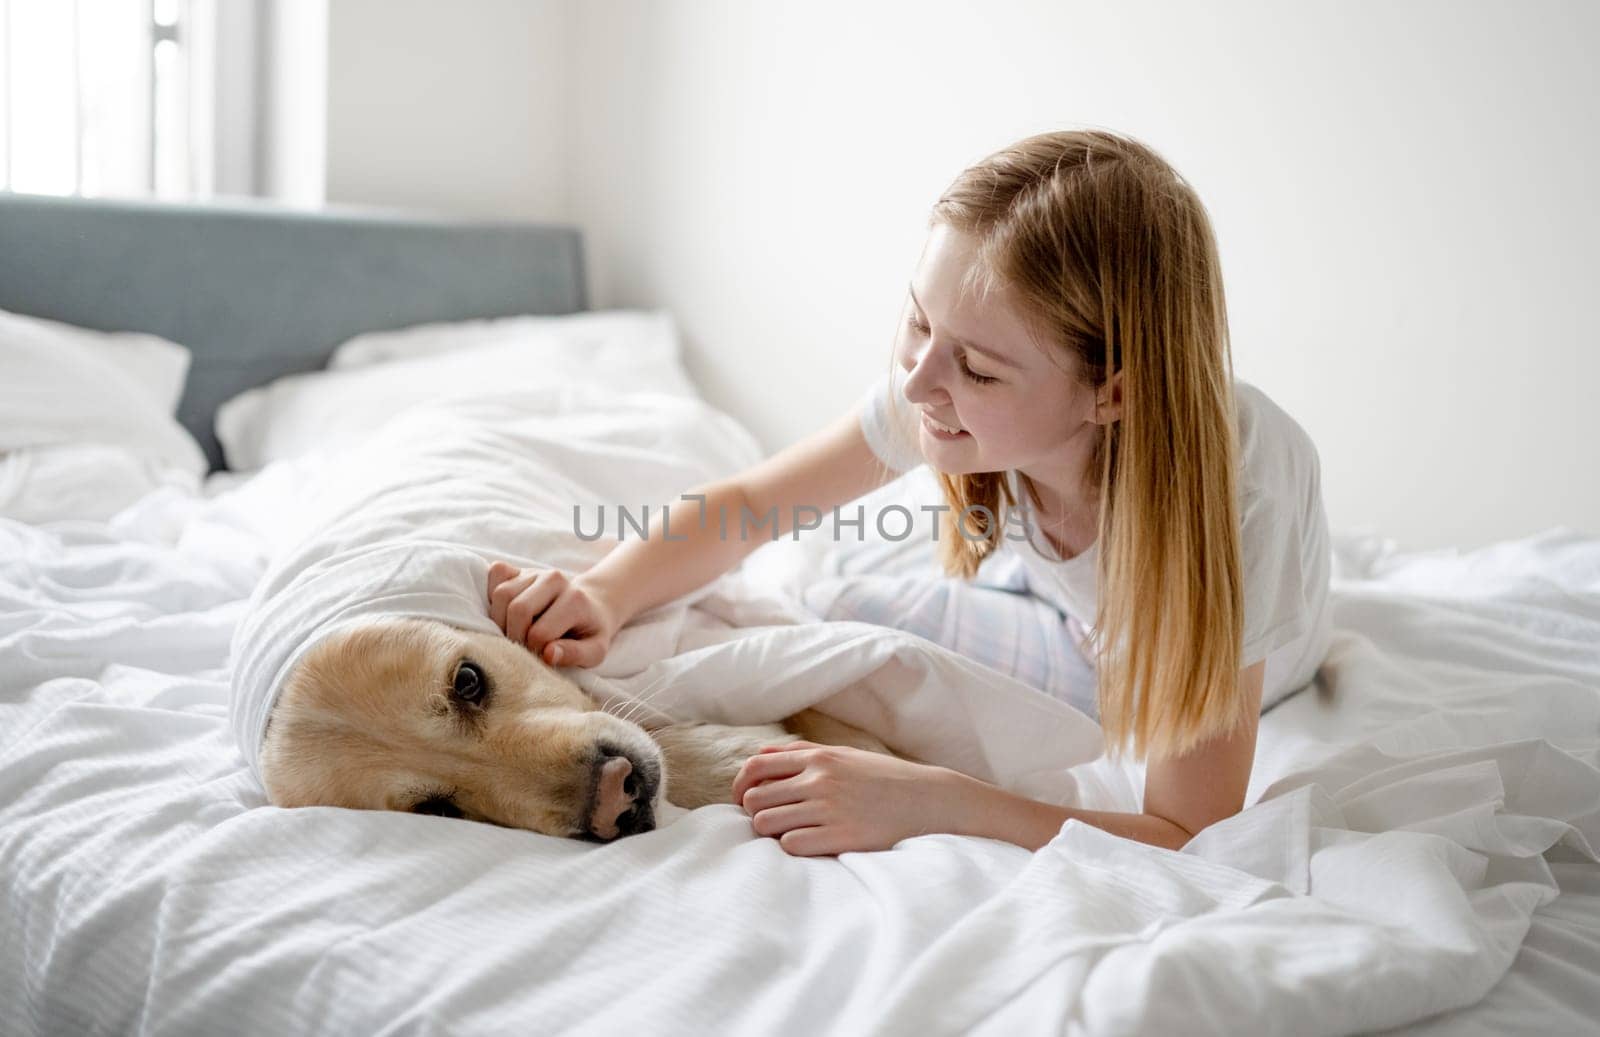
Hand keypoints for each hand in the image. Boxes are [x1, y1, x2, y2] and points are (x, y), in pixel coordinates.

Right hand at [486, 561, 620, 667]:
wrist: (590, 604)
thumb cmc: (588, 631)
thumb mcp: (595, 651)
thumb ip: (575, 654)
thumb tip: (548, 654)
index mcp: (575, 600)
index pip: (540, 632)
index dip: (534, 651)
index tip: (540, 656)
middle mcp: (554, 579)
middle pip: (517, 609)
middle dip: (514, 636)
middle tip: (522, 647)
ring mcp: (535, 571)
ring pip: (501, 594)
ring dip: (499, 620)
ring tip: (514, 632)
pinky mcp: (519, 569)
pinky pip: (494, 574)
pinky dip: (491, 595)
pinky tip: (504, 613)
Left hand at [731, 741, 976, 855]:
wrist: (928, 800)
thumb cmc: (883, 779)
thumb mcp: (844, 755)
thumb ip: (801, 753)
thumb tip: (760, 754)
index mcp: (818, 757)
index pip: (755, 767)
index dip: (740, 787)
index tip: (742, 801)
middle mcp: (819, 779)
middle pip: (755, 799)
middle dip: (755, 813)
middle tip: (770, 822)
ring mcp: (829, 808)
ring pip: (766, 824)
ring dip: (771, 832)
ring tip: (789, 833)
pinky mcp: (841, 837)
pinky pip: (791, 845)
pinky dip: (792, 847)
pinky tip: (808, 844)